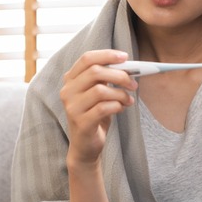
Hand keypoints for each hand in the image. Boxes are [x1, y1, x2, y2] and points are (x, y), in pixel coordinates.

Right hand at [60, 50, 137, 169]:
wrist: (85, 146)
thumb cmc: (94, 115)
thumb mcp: (98, 93)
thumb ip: (105, 78)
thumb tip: (127, 66)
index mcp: (71, 79)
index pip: (87, 58)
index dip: (107, 55)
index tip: (125, 57)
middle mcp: (67, 91)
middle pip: (95, 71)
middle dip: (119, 75)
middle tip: (133, 83)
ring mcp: (72, 107)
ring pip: (100, 90)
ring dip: (120, 93)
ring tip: (128, 100)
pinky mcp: (81, 122)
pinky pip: (103, 108)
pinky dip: (117, 106)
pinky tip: (121, 108)